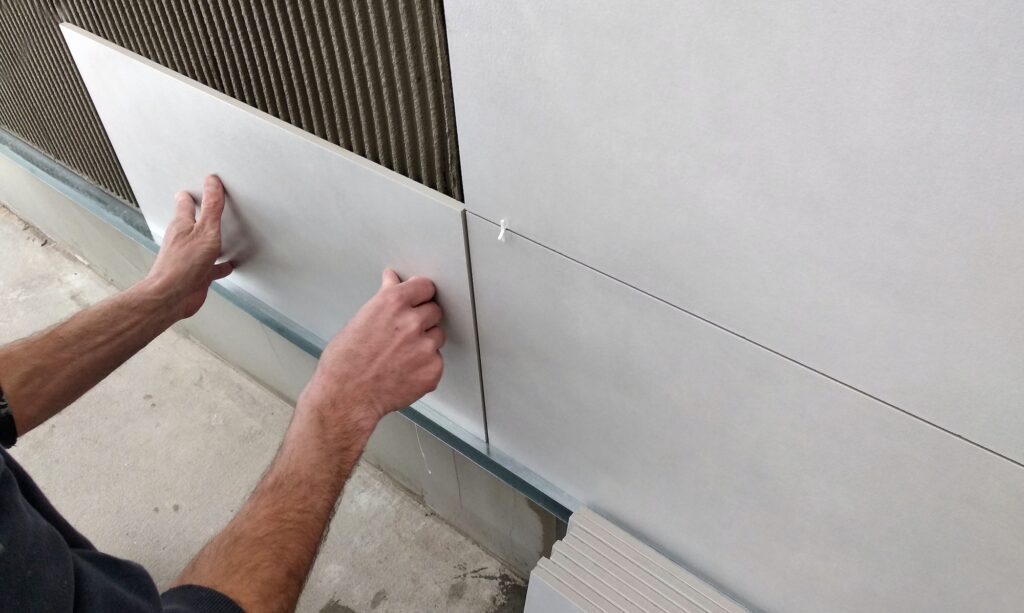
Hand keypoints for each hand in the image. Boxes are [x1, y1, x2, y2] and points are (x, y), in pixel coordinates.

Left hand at [143, 175, 233, 319]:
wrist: (172, 297)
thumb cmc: (183, 265)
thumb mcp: (205, 230)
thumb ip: (211, 206)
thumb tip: (212, 182)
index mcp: (183, 225)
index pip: (186, 203)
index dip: (194, 194)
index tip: (204, 186)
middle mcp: (184, 240)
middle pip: (192, 222)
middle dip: (200, 214)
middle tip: (208, 204)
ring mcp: (190, 258)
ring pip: (203, 244)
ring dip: (211, 239)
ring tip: (222, 232)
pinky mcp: (197, 274)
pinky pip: (212, 267)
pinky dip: (221, 264)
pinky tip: (227, 265)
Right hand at [298, 270, 444, 433]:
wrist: (346, 396)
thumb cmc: (344, 362)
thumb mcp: (360, 319)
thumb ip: (384, 298)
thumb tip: (392, 280)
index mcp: (393, 303)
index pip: (425, 287)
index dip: (421, 294)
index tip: (419, 298)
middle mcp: (412, 322)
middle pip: (435, 310)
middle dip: (423, 319)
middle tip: (404, 334)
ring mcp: (425, 347)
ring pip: (437, 336)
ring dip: (425, 343)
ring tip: (401, 355)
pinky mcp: (432, 369)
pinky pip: (437, 361)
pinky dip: (425, 366)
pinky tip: (405, 370)